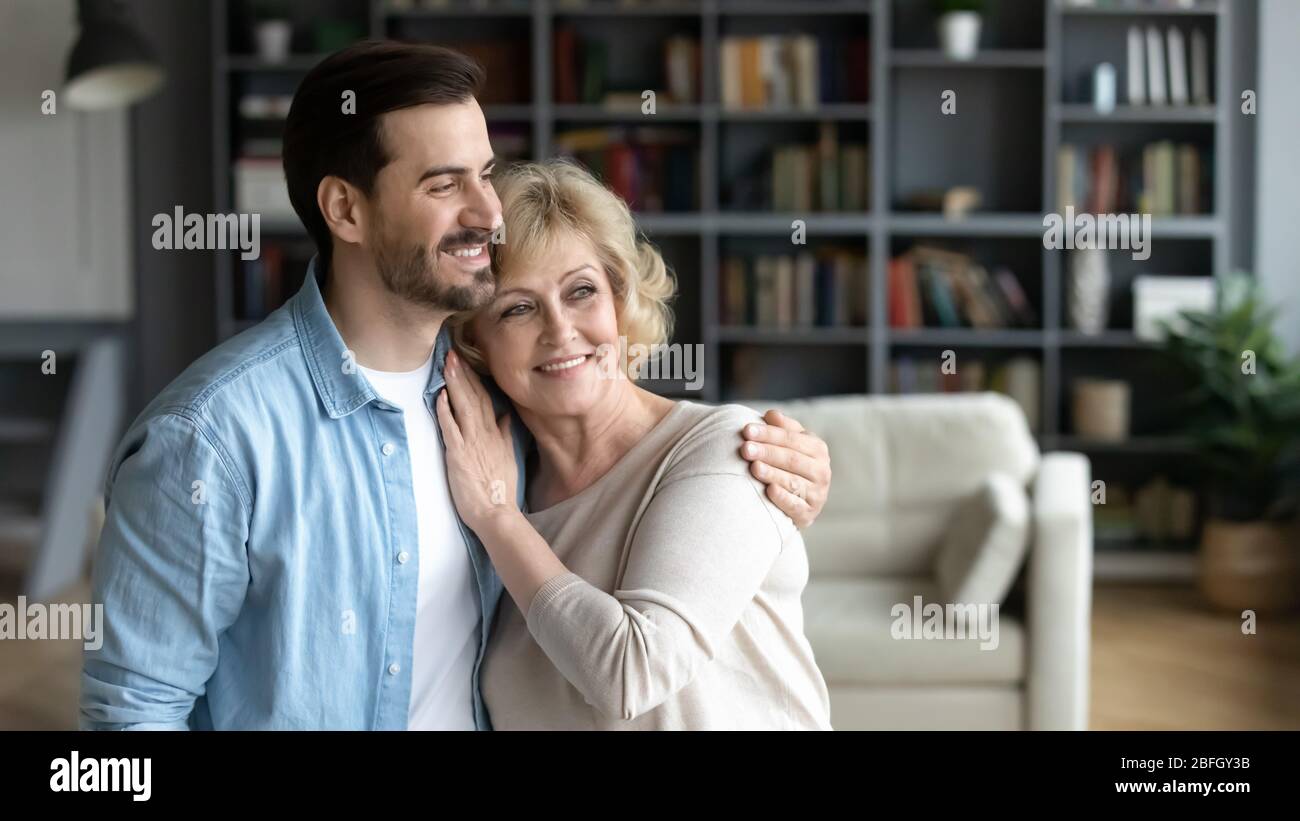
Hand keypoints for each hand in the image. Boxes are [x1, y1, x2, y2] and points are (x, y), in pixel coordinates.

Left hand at [434, 349, 519, 531]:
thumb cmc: (500, 489)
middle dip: (462, 373)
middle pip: (473, 396)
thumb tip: (506, 417)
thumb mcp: (508, 457)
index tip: (466, 362)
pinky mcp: (458, 454)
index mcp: (496, 434)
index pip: (485, 398)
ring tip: (446, 364)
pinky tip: (441, 396)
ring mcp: (472, 443)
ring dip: (454, 384)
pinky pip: (451, 428)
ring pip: (463, 406)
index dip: (474, 378)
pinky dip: (446, 411)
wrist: (496, 512)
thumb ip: (505, 435)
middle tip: (452, 352)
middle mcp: (485, 434)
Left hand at [739, 409, 830, 529]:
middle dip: (767, 452)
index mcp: (818, 449)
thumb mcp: (791, 444)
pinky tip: (768, 490)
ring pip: (793, 481)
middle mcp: (822, 470)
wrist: (801, 503)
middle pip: (792, 459)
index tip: (747, 430)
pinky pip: (795, 505)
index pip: (791, 438)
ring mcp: (817, 493)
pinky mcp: (808, 513)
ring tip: (753, 467)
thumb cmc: (790, 465)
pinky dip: (782, 498)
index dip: (769, 433)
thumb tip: (771, 414)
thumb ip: (783, 428)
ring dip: (772, 473)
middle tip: (745, 449)